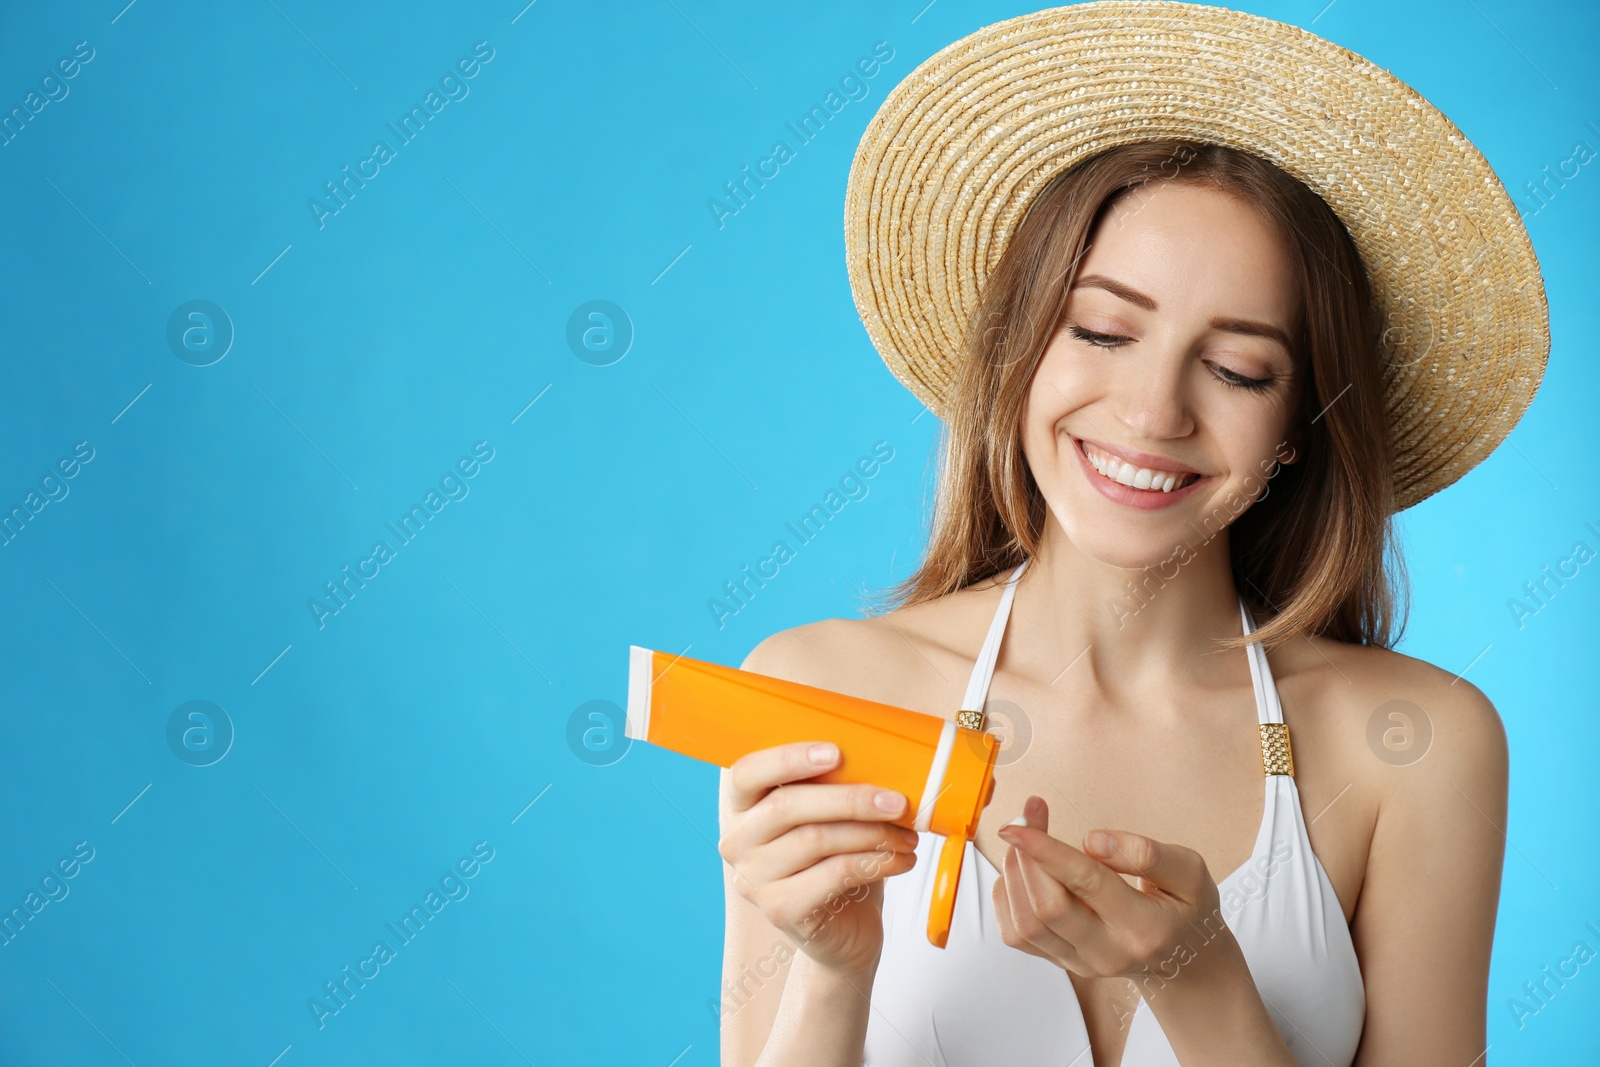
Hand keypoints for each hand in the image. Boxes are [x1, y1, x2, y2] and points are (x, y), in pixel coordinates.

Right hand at [718, 740, 919, 976]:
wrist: (844, 931)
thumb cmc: (837, 860)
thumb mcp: (832, 816)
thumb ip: (835, 785)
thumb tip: (878, 754)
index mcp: (742, 806)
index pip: (747, 773)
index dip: (788, 759)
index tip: (835, 753)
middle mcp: (737, 840)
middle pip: (787, 806)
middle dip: (850, 799)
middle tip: (897, 802)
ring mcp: (752, 878)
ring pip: (815, 840)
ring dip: (872, 834)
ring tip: (907, 836)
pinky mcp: (778, 909)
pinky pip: (832, 874)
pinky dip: (875, 863)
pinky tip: (900, 861)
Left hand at [992, 796, 1225, 989]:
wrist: (1184, 962)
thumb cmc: (1186, 910)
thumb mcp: (1190, 873)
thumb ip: (1147, 853)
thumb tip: (1094, 842)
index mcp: (1143, 927)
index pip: (1086, 884)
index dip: (1047, 850)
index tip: (1020, 823)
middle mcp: (1107, 952)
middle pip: (1046, 908)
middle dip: (1026, 855)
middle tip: (1027, 816)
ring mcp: (1081, 963)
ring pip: (1025, 924)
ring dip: (1014, 874)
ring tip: (1025, 842)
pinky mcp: (1061, 963)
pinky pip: (1017, 935)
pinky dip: (1007, 898)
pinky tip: (1022, 873)